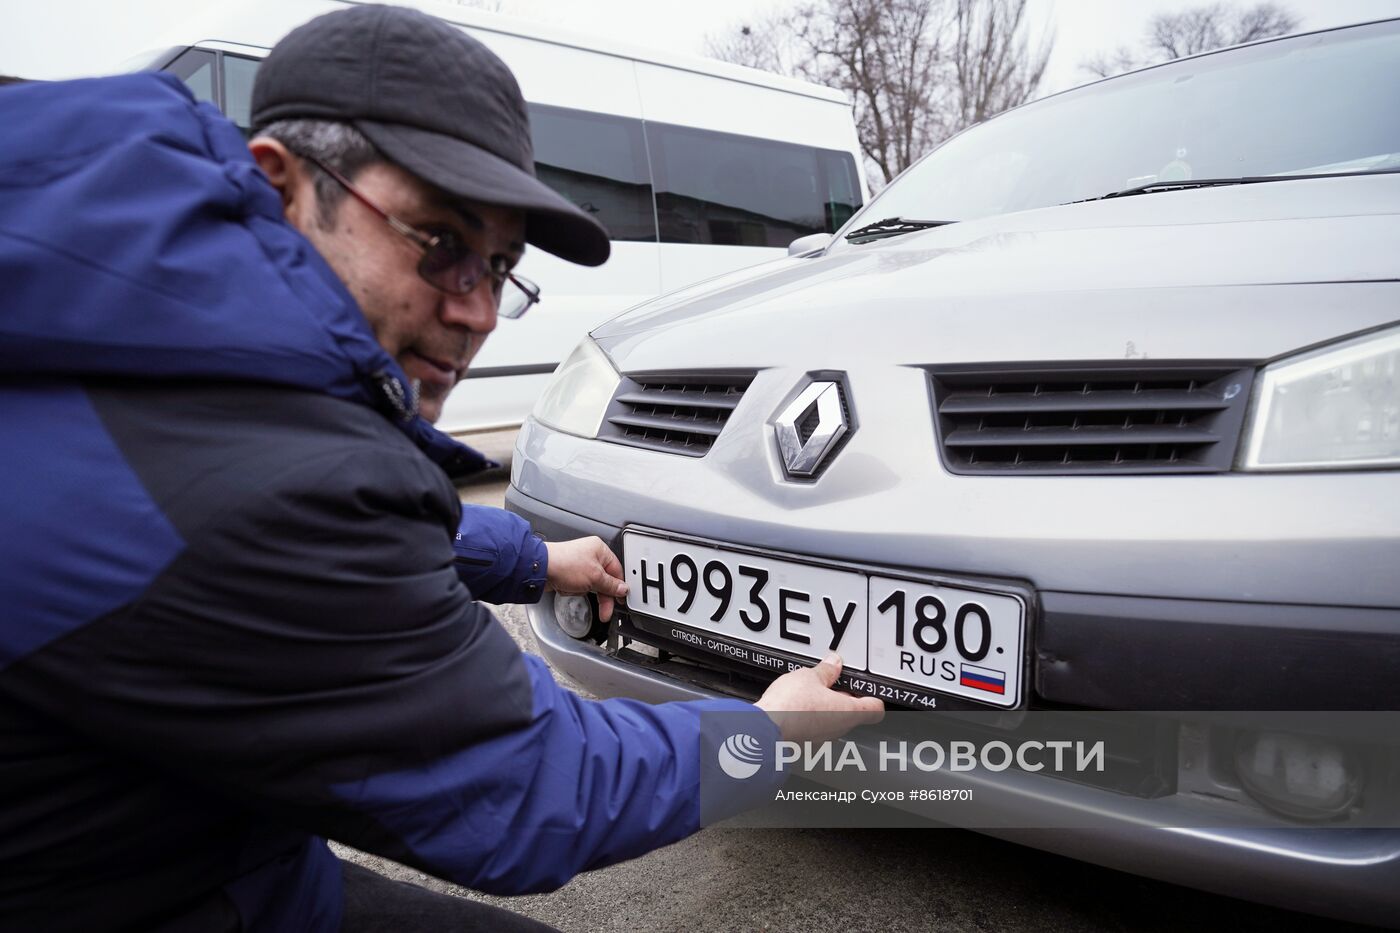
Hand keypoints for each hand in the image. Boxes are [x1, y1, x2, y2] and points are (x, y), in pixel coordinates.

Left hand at [544, 537, 628, 620]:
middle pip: (605, 579)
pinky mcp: (570, 572)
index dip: (619, 586)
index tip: (621, 600)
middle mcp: (591, 554)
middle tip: (606, 609)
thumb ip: (611, 585)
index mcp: (600, 549)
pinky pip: (581, 585)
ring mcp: (580, 563)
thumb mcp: (595, 577)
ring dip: (587, 591)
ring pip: (593, 584)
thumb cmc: (564, 564)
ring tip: (579, 590)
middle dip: (604, 594)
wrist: (540, 569)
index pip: (617, 570)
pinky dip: (577, 590)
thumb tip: (623, 589)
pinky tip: (571, 589)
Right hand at [755, 652, 884, 741]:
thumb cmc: (791, 706)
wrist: (764, 727)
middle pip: (853, 713)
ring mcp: (822, 738)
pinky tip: (798, 704)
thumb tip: (833, 664)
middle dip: (844, 696)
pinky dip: (810, 716)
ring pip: (832, 720)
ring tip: (812, 690)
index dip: (873, 696)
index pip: (875, 709)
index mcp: (849, 712)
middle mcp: (839, 729)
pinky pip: (814, 726)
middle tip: (834, 681)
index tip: (867, 687)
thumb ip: (825, 670)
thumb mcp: (810, 676)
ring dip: (826, 706)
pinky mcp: (805, 741)